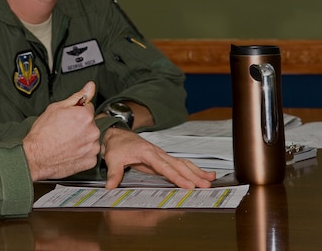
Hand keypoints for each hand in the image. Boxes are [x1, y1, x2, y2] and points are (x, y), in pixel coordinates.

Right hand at [23, 81, 100, 180]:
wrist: (35, 157)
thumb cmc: (42, 133)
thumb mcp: (56, 108)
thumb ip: (77, 97)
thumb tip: (90, 87)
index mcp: (85, 116)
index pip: (89, 108)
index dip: (77, 112)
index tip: (68, 118)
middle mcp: (92, 131)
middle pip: (91, 124)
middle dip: (81, 125)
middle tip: (65, 130)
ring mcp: (92, 148)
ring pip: (91, 139)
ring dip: (83, 139)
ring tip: (67, 142)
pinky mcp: (90, 161)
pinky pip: (90, 153)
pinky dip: (82, 153)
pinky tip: (70, 151)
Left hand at [100, 127, 215, 188]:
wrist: (116, 135)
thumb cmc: (116, 146)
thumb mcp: (112, 159)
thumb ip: (114, 173)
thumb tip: (110, 186)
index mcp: (147, 152)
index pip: (163, 166)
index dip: (176, 176)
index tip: (187, 185)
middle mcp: (158, 153)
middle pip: (178, 165)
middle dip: (193, 175)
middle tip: (205, 185)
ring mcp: (162, 155)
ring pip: (183, 163)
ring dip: (197, 171)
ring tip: (211, 179)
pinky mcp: (163, 159)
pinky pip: (180, 164)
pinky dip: (192, 169)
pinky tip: (203, 174)